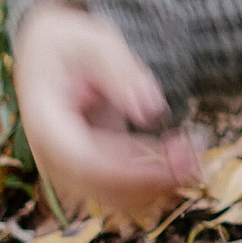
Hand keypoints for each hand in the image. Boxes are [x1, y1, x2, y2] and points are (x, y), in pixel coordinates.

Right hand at [12, 2, 204, 225]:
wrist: (48, 54)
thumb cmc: (69, 45)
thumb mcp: (93, 43)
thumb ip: (121, 73)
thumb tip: (151, 110)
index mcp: (44, 122)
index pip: (83, 160)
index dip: (130, 169)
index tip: (174, 157)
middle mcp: (51, 156)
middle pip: (102, 187)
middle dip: (155, 179)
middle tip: (197, 157)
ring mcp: (68, 170)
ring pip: (115, 198)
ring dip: (160, 186)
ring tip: (197, 156)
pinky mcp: (88, 173)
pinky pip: (121, 193)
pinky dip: (154, 184)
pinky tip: (184, 160)